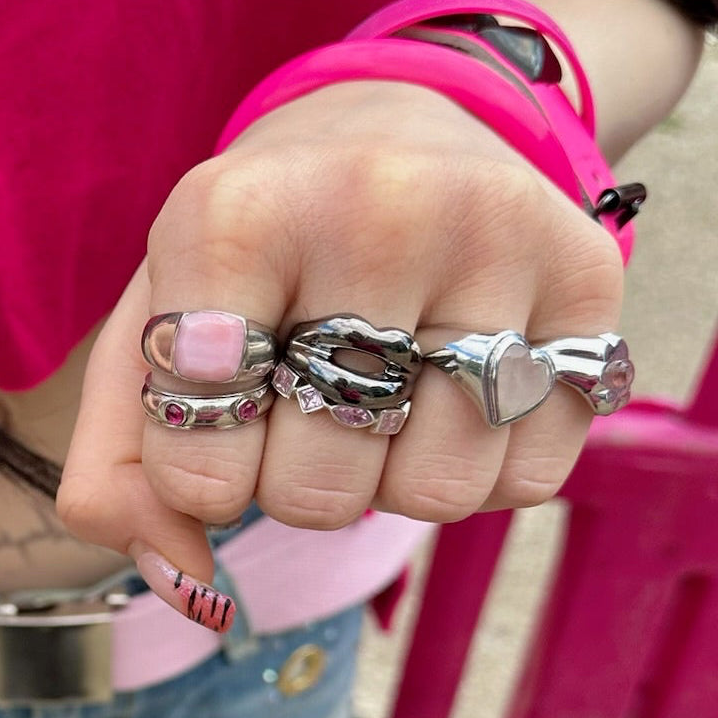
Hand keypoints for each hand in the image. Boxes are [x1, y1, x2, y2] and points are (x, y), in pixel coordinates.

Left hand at [57, 80, 621, 583]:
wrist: (397, 131)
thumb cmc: (269, 245)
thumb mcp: (162, 322)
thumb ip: (127, 464)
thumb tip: (193, 586)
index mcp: (237, 213)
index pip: (197, 444)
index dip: (202, 468)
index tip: (230, 412)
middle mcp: (379, 209)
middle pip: (320, 489)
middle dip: (301, 480)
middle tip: (314, 402)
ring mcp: (499, 241)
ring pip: (439, 492)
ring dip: (396, 479)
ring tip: (392, 395)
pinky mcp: (589, 280)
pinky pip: (528, 476)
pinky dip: (481, 468)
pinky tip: (461, 394)